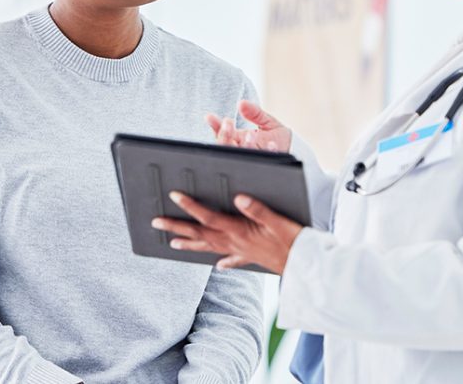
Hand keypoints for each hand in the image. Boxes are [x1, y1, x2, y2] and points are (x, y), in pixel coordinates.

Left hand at [152, 191, 302, 273]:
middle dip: (177, 227)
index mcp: (239, 231)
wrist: (306, 266)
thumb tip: (238, 197)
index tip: (174, 196)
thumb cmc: (294, 241)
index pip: (209, 216)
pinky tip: (218, 266)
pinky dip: (222, 261)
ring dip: (190, 243)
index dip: (190, 206)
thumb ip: (258, 209)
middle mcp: (235, 243)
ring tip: (172, 242)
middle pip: (200, 234)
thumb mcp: (278, 221)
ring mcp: (241, 252)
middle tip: (156, 222)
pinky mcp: (251, 258)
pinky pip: (231, 260)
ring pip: (209, 247)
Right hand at [205, 100, 292, 152]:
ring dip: (245, 145)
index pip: (222, 133)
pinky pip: (264, 160)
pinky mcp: (267, 165)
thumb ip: (254, 112)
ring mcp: (253, 159)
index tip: (210, 117)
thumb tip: (242, 103)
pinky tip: (272, 144)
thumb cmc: (278, 137)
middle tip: (228, 122)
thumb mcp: (266, 120)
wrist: (295, 150)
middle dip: (224, 135)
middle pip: (225, 147)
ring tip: (252, 134)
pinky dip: (268, 151)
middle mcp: (243, 150)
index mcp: (239, 139)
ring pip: (241, 156)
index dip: (215, 126)